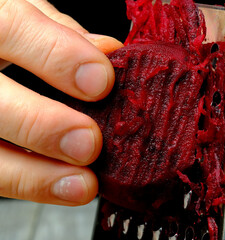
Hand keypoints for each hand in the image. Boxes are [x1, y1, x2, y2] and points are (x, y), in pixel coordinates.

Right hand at [0, 0, 122, 205]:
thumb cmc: (5, 34)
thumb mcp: (27, 17)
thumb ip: (61, 34)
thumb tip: (109, 52)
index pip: (12, 28)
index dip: (59, 56)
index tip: (102, 82)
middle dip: (43, 125)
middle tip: (89, 143)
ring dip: (34, 175)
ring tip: (82, 184)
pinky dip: (29, 183)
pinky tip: (62, 187)